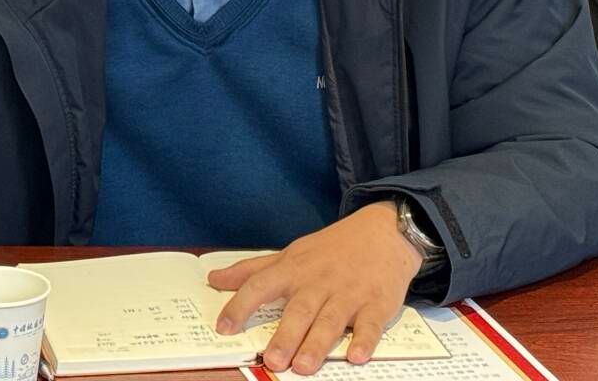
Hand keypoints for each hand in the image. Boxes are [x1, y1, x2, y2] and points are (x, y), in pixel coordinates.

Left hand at [207, 203, 422, 375]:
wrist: (384, 232)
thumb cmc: (332, 248)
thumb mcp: (290, 254)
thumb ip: (252, 270)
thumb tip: (214, 279)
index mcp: (294, 269)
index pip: (260, 285)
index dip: (240, 305)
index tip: (223, 327)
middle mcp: (318, 282)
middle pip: (299, 310)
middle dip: (285, 335)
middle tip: (273, 359)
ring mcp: (348, 293)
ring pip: (330, 320)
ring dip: (317, 343)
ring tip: (303, 366)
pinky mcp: (376, 303)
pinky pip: (369, 324)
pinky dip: (364, 339)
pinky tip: (357, 355)